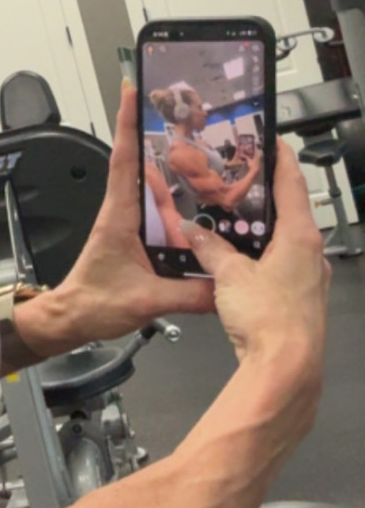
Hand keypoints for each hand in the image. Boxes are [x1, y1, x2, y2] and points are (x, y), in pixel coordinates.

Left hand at [17, 84, 215, 357]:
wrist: (70, 320)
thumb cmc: (93, 304)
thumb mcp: (146, 301)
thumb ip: (189, 294)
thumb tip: (227, 286)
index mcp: (119, 216)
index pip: (124, 159)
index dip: (128, 124)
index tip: (132, 91)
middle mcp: (122, 213)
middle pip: (142, 165)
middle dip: (158, 137)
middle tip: (183, 112)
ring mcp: (128, 226)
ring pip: (154, 191)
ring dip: (171, 173)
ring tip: (201, 155)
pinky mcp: (135, 241)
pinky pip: (159, 216)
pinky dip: (176, 206)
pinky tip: (199, 211)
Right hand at [180, 139, 328, 381]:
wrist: (285, 367)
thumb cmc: (270, 320)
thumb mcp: (230, 275)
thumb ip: (211, 249)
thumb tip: (195, 233)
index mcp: (301, 236)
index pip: (292, 183)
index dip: (280, 158)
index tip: (271, 140)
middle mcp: (311, 254)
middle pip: (290, 211)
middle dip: (266, 194)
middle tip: (243, 179)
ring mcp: (308, 277)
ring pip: (285, 241)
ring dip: (262, 229)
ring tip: (234, 220)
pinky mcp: (299, 298)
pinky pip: (280, 266)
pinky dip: (262, 256)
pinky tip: (239, 262)